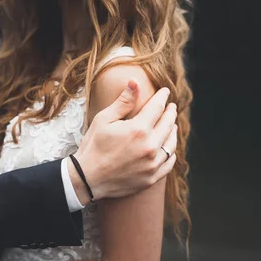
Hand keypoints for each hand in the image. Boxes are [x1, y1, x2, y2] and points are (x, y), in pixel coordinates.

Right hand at [72, 81, 177, 201]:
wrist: (87, 179)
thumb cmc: (93, 146)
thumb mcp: (104, 120)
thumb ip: (123, 101)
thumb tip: (135, 82)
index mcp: (138, 130)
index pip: (157, 107)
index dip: (162, 97)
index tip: (165, 92)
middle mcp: (150, 147)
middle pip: (168, 124)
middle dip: (170, 112)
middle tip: (171, 107)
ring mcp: (152, 164)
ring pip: (171, 144)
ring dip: (172, 131)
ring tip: (171, 125)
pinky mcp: (151, 178)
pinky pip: (169, 163)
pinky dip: (171, 153)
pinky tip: (168, 148)